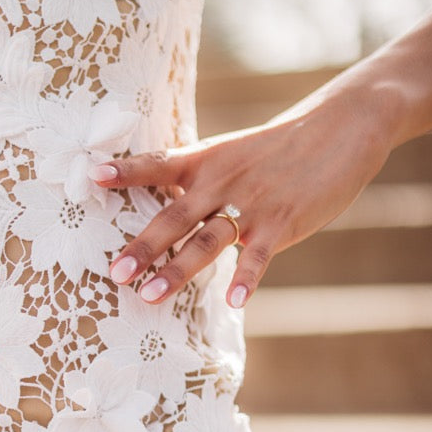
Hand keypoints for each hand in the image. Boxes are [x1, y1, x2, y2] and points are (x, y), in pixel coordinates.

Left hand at [92, 87, 392, 307]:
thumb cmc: (274, 150)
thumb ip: (194, 181)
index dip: (125, 171)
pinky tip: (234, 304)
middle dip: (143, 246)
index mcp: (203, 161)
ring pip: (208, 240)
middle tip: (115, 272)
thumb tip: (157, 208)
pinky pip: (260, 255)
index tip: (92, 175)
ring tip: (149, 295)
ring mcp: (251, 203)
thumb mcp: (228, 155)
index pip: (157, 165)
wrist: (339, 128)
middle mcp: (221, 182)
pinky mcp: (282, 222)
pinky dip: (247, 279)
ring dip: (178, 270)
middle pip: (175, 216)